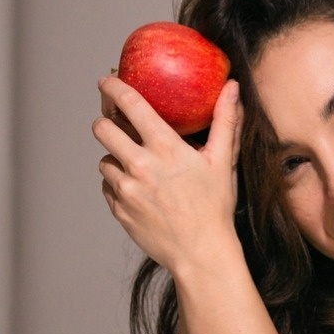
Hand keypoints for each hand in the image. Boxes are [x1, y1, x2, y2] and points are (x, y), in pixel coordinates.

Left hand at [93, 76, 242, 274]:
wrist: (201, 253)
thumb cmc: (215, 207)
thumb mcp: (223, 161)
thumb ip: (225, 120)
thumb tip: (231, 87)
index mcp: (165, 148)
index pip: (129, 104)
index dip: (113, 87)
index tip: (106, 81)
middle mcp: (140, 165)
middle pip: (102, 129)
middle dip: (105, 122)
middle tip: (114, 123)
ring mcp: (126, 190)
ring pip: (104, 161)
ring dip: (115, 158)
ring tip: (138, 166)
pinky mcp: (119, 210)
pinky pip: (108, 188)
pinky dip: (118, 184)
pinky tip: (140, 191)